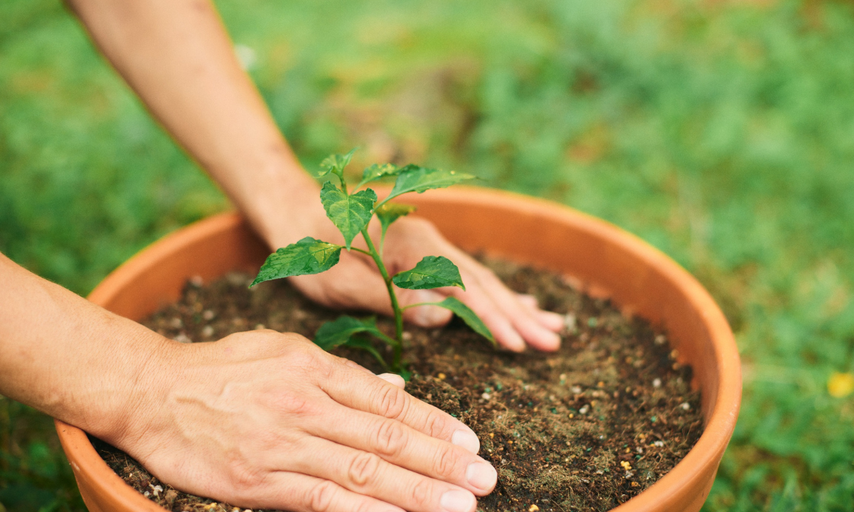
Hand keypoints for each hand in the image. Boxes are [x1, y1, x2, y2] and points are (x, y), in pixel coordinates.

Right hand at [123, 330, 495, 511]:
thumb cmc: (222, 368)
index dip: (434, 423)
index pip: (389, 400)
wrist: (151, 390)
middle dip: (441, 460)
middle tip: (484, 478)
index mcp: (316, 367)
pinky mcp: (259, 479)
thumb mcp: (284, 351)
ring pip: (363, 470)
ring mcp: (284, 443)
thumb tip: (397, 387)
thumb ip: (342, 373)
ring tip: (459, 505)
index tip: (470, 441)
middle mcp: (308, 403)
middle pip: (386, 436)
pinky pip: (320, 499)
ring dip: (416, 491)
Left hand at [283, 213, 564, 351]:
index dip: (493, 317)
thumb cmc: (310, 249)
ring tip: (552, 327)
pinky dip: (496, 293)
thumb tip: (445, 317)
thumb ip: (391, 298)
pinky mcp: (426, 254)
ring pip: (481, 279)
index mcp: (411, 246)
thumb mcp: (339, 281)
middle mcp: (430, 242)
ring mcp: (431, 246)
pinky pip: (468, 277)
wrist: (295, 211)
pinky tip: (520, 304)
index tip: (519, 343)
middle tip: (553, 341)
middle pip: (483, 282)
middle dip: (518, 314)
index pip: (464, 287)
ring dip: (516, 305)